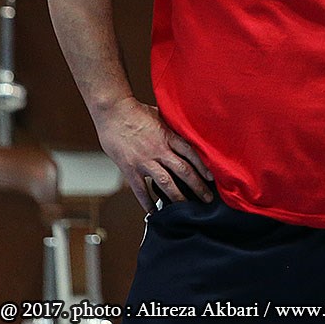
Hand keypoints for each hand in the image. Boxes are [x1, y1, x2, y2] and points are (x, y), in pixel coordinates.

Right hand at [92, 96, 213, 210]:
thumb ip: (173, 126)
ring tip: (187, 208)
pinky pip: (140, 189)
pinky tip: (153, 212)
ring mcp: (144, 161)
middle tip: (207, 198)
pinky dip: (147, 202)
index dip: (204, 167)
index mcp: (169, 136)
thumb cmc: (136, 111)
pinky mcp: (129, 168)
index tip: (212, 178)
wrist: (113, 112)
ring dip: (178, 197)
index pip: (192, 154)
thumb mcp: (162, 115)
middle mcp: (159, 150)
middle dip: (198, 187)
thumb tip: (188, 128)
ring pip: (165, 183)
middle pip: (183, 171)